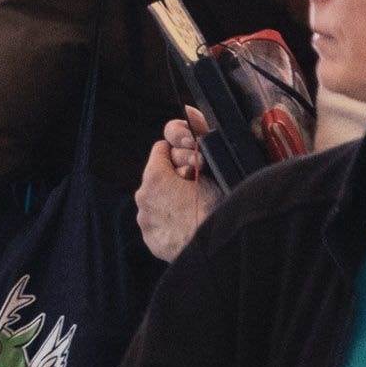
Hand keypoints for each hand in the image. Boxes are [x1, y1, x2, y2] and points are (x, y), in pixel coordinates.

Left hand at [135, 116, 220, 264]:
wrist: (222, 253)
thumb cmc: (222, 208)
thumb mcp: (216, 166)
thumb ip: (200, 137)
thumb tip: (190, 113)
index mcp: (154, 177)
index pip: (162, 148)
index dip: (182, 150)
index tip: (197, 160)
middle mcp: (143, 198)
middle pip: (161, 174)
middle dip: (180, 175)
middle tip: (202, 185)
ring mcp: (146, 222)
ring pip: (160, 199)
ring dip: (177, 199)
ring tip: (201, 207)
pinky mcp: (153, 242)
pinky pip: (161, 222)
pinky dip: (174, 221)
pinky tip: (193, 223)